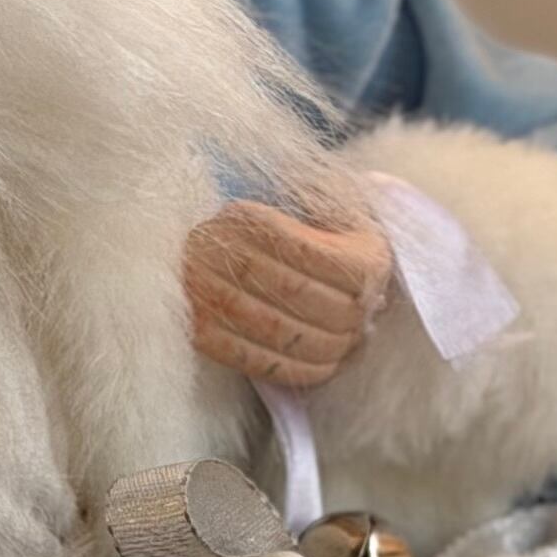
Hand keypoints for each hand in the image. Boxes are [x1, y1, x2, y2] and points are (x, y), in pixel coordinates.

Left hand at [182, 203, 394, 390]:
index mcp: (368, 264)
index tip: (230, 212)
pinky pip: (260, 363)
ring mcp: (335, 348)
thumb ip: (308, 194)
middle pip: (289, 290)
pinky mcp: (306, 373)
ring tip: (189, 275)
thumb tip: (273, 182)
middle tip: (195, 245)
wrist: (338, 283)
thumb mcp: (329, 202)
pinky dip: (222, 342)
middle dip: (235, 266)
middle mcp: (359, 311)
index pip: (308, 251)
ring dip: (221, 301)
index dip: (265, 233)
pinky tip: (194, 317)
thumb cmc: (325, 232)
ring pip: (271, 328)